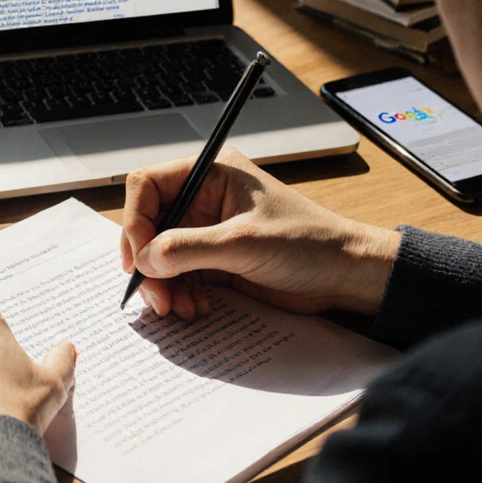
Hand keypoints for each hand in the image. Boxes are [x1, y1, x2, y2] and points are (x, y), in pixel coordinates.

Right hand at [120, 148, 399, 318]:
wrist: (346, 276)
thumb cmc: (309, 244)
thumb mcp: (243, 243)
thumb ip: (187, 248)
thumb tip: (144, 259)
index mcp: (210, 173)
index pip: (148, 186)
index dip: (135, 220)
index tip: (138, 257)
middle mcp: (204, 198)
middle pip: (149, 225)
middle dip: (148, 263)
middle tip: (155, 295)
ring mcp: (208, 231)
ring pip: (160, 256)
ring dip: (164, 285)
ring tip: (181, 308)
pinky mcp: (215, 261)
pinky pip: (179, 276)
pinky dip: (180, 294)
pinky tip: (197, 308)